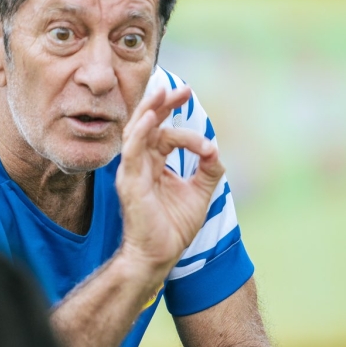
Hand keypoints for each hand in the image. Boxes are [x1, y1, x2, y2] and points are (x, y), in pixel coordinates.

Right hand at [115, 86, 225, 277]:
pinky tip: (151, 115)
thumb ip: (209, 170)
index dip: (182, 125)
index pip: (165, 134)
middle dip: (163, 104)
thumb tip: (215, 149)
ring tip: (162, 92)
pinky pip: (132, 151)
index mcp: (154, 165)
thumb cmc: (173, 228)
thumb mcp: (199, 194)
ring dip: (149, 110)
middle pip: (148, 125)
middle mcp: (140, 164)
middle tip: (182, 89)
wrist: (159, 257)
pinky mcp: (130, 183)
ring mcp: (132, 172)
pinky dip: (141, 132)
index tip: (207, 138)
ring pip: (136, 132)